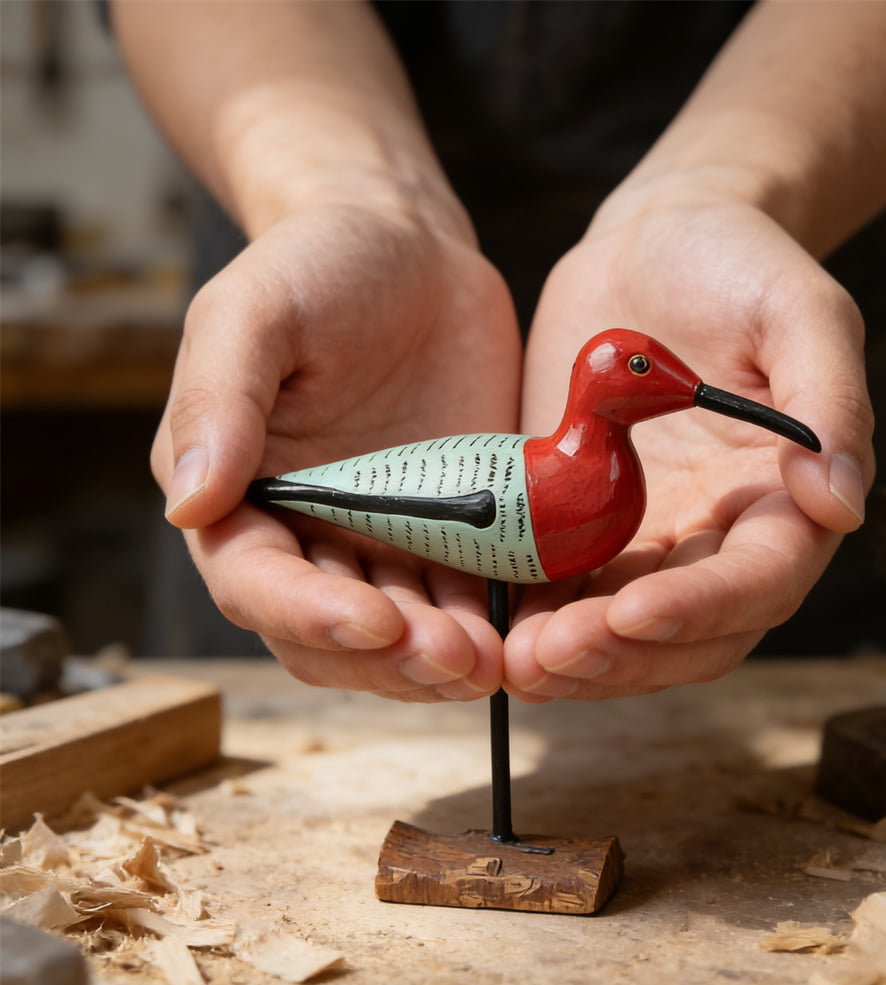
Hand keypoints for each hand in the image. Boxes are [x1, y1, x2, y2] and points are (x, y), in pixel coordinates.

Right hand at [151, 203, 520, 700]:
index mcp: (238, 495)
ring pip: (404, 632)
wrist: (410, 250)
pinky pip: (469, 593)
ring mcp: (385, 540)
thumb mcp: (251, 312)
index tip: (372, 622)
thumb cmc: (316, 266)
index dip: (310, 615)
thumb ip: (217, 402)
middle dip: (389, 658)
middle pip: (332, 635)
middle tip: (452, 660)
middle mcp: (307, 534)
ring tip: (493, 661)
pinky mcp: (452, 531)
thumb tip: (188, 505)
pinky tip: (526, 630)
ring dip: (443, 659)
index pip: (258, 584)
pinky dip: (492, 621)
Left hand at [504, 188, 873, 700]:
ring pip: (616, 627)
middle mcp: (716, 535)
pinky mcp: (584, 520)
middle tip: (550, 657)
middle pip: (683, 633)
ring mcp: (646, 535)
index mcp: (782, 499)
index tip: (633, 612)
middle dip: (620, 655)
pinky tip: (488, 622)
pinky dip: (528, 612)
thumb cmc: (739, 264)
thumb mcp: (799, 312)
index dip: (700, 609)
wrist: (655, 243)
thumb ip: (829, 403)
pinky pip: (560, 583)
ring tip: (512, 661)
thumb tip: (838, 505)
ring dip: (569, 655)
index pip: (756, 582)